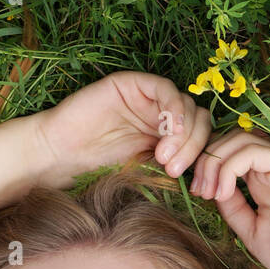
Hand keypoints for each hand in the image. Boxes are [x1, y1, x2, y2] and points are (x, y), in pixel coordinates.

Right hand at [31, 70, 213, 185]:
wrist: (60, 156)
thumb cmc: (97, 171)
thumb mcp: (145, 174)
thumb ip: (173, 168)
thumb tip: (209, 177)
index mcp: (167, 136)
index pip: (202, 139)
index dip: (204, 159)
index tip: (196, 185)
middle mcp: (161, 115)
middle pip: (199, 121)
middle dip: (194, 147)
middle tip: (175, 169)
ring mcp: (148, 98)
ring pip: (187, 105)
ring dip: (184, 134)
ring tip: (165, 158)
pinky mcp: (133, 83)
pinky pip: (166, 89)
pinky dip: (174, 110)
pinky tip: (167, 133)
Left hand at [188, 128, 269, 268]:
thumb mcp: (252, 232)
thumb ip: (233, 209)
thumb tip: (212, 189)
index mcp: (265, 183)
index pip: (231, 155)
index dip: (208, 166)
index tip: (196, 193)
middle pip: (232, 141)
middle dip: (207, 160)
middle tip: (198, 190)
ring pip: (240, 140)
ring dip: (215, 161)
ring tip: (209, 191)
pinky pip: (254, 152)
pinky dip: (230, 167)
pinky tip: (223, 192)